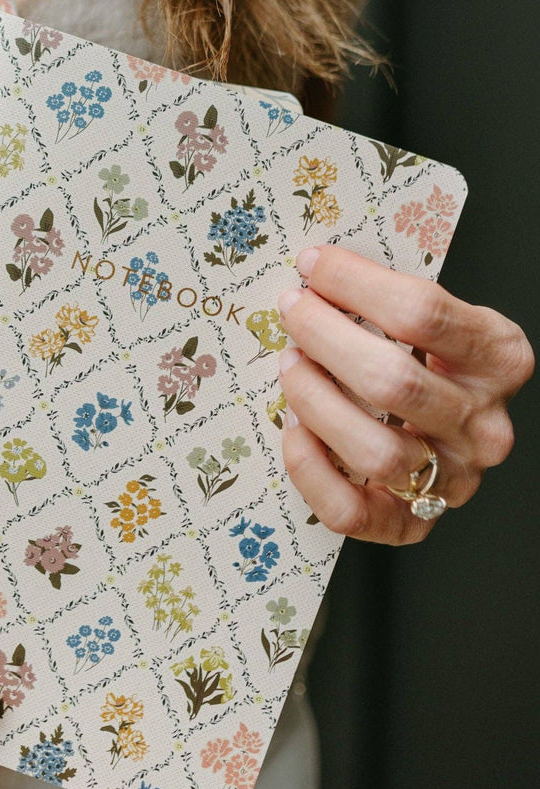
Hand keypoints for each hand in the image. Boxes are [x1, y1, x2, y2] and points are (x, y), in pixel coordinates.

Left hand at [275, 244, 533, 543]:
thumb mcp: (435, 326)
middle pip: (393, 381)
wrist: (452, 440)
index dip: (355, 283)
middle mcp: (483, 425)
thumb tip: (314, 270)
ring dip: (314, 400)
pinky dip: (310, 469)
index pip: (422, 313)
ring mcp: (450, 480)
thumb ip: (389, 302)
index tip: (312, 265)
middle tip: (292, 310)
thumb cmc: (431, 366)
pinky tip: (294, 429)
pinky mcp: (411, 523)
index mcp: (498, 359)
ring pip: (373, 450)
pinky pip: (350, 509)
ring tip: (289, 364)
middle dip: (326, 337)